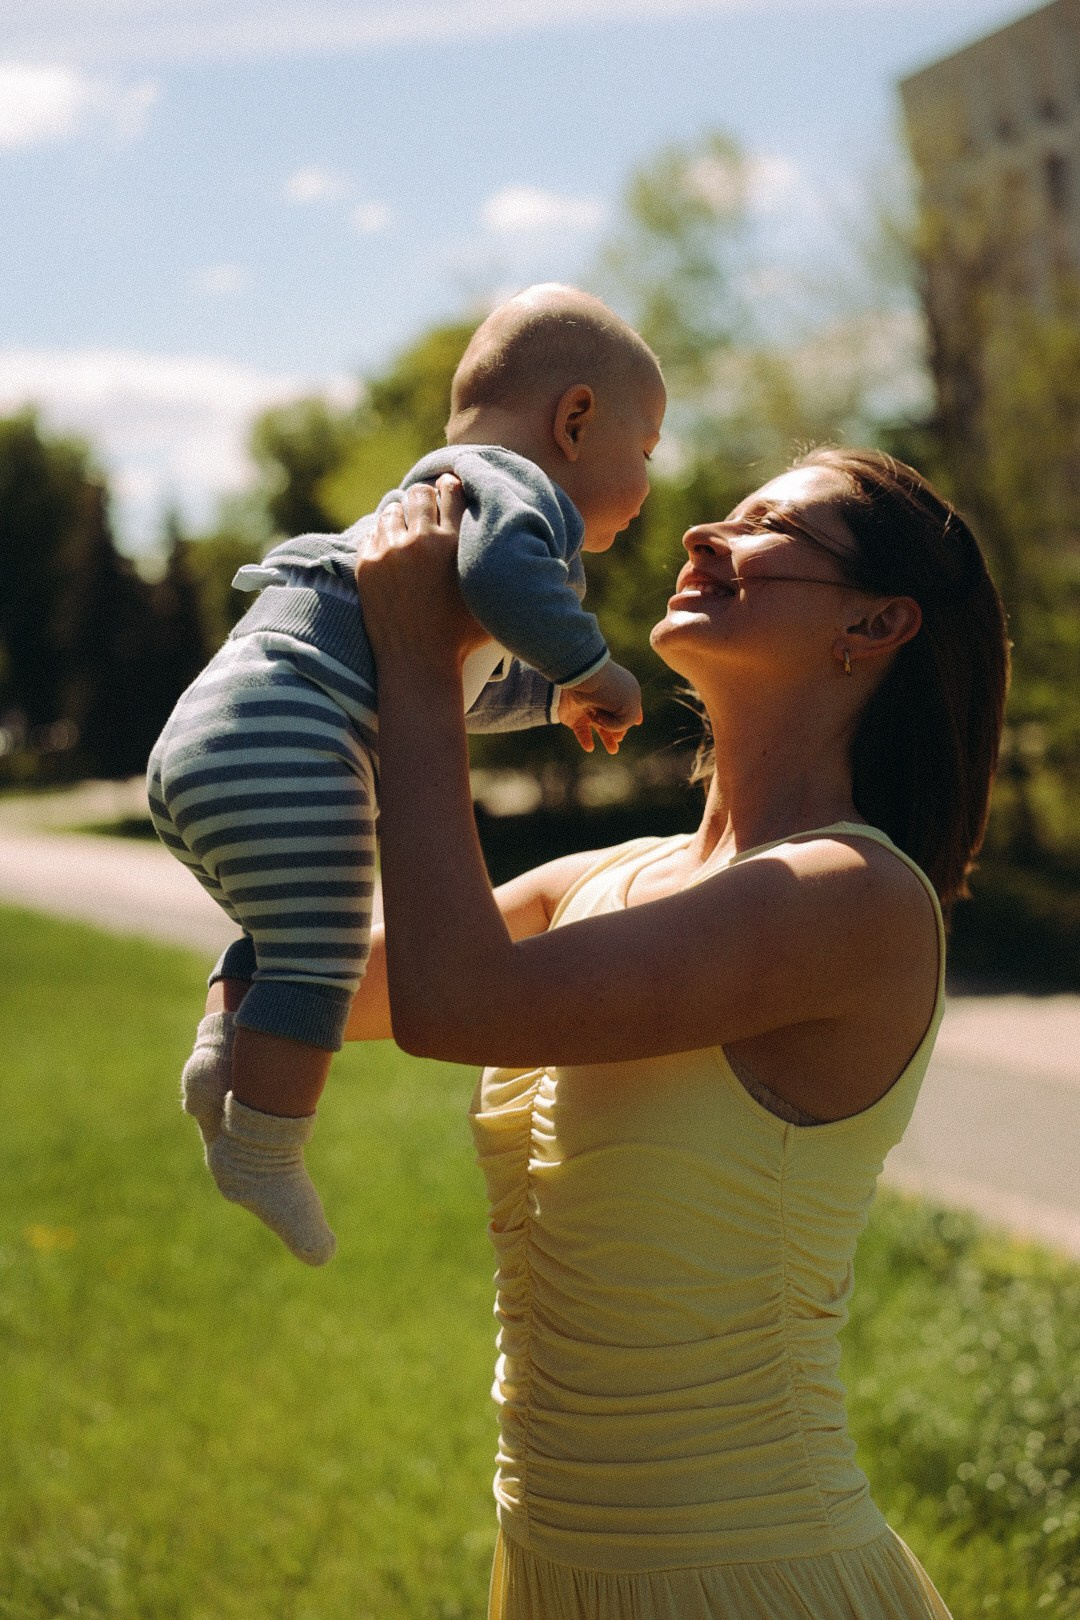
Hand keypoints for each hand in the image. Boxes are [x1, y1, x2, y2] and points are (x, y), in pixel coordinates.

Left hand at [355, 476, 487, 674]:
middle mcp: (421, 542)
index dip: (452, 487)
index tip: (450, 490)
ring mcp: (389, 552)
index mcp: (454, 545)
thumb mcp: (489, 595)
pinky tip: (393, 547)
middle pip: (419, 494)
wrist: (419, 665)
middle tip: (427, 507)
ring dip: (402, 516)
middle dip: (424, 498)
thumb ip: (494, 561)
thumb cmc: (462, 637)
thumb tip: (508, 536)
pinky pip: (374, 533)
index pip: (452, 493)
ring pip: (392, 509)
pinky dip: (384, 535)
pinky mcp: (367, 565)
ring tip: (409, 529)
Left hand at [558, 660, 642, 753]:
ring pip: (599, 727)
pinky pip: (581, 731)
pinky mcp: (574, 715)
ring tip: (613, 751)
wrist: (582, 677)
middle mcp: (605, 699)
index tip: (637, 722)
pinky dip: (585, 740)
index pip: (629, 706)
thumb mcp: (629, 708)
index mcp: (622, 692)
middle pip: (614, 719)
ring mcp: (589, 707)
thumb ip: (626, 723)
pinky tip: (590, 747)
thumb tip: (615, 732)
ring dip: (606, 739)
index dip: (633, 716)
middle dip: (618, 730)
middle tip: (619, 738)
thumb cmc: (610, 690)